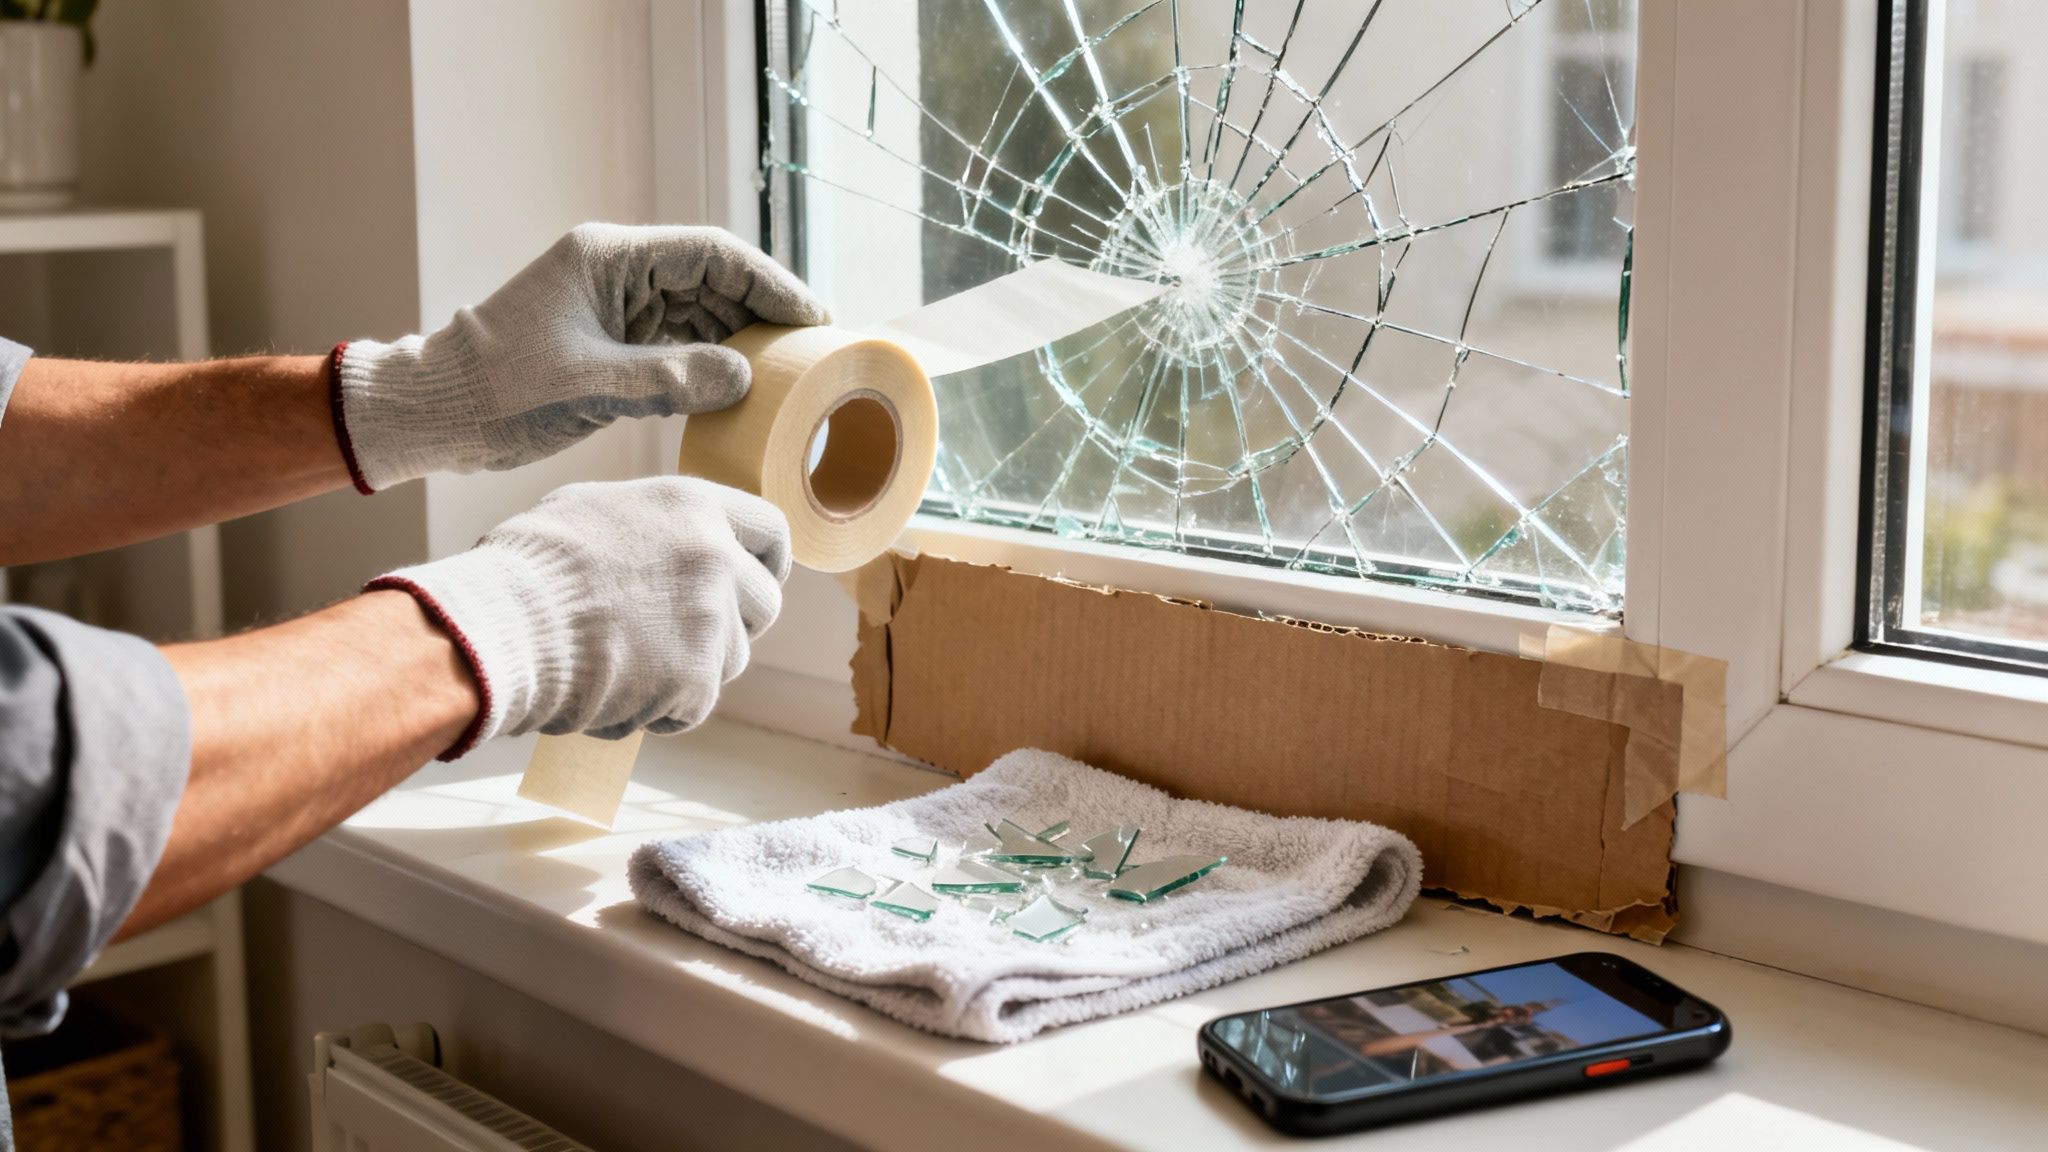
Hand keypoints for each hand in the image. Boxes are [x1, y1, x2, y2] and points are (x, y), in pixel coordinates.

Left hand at [332, 224, 826, 492]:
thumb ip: (670, 380)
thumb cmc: (496, 390)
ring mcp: (613, 305)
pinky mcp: (609, 340)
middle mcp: (616, 271)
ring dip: (740, 339)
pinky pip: (676, 342)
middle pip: (712, 279)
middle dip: (763, 312)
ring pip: (698, 311)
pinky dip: (710, 362)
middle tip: (813, 352)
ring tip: (786, 374)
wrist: (434, 412)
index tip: (813, 317)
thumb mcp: (589, 387)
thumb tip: (743, 377)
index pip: (711, 255)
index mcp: (609, 258)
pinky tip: (739, 389)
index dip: (770, 282)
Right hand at [366, 476, 790, 756]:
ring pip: (732, 660)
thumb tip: (678, 539)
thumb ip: (655, 526)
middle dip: (733, 625)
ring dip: (691, 671)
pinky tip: (612, 694)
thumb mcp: (594, 511)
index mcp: (693, 506)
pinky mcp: (695, 679)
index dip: (767, 563)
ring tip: (626, 664)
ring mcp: (710, 619)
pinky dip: (659, 711)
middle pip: (764, 604)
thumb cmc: (528, 568)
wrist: (501, 626)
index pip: (772, 530)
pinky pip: (693, 706)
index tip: (753, 582)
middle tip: (680, 637)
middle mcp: (715, 557)